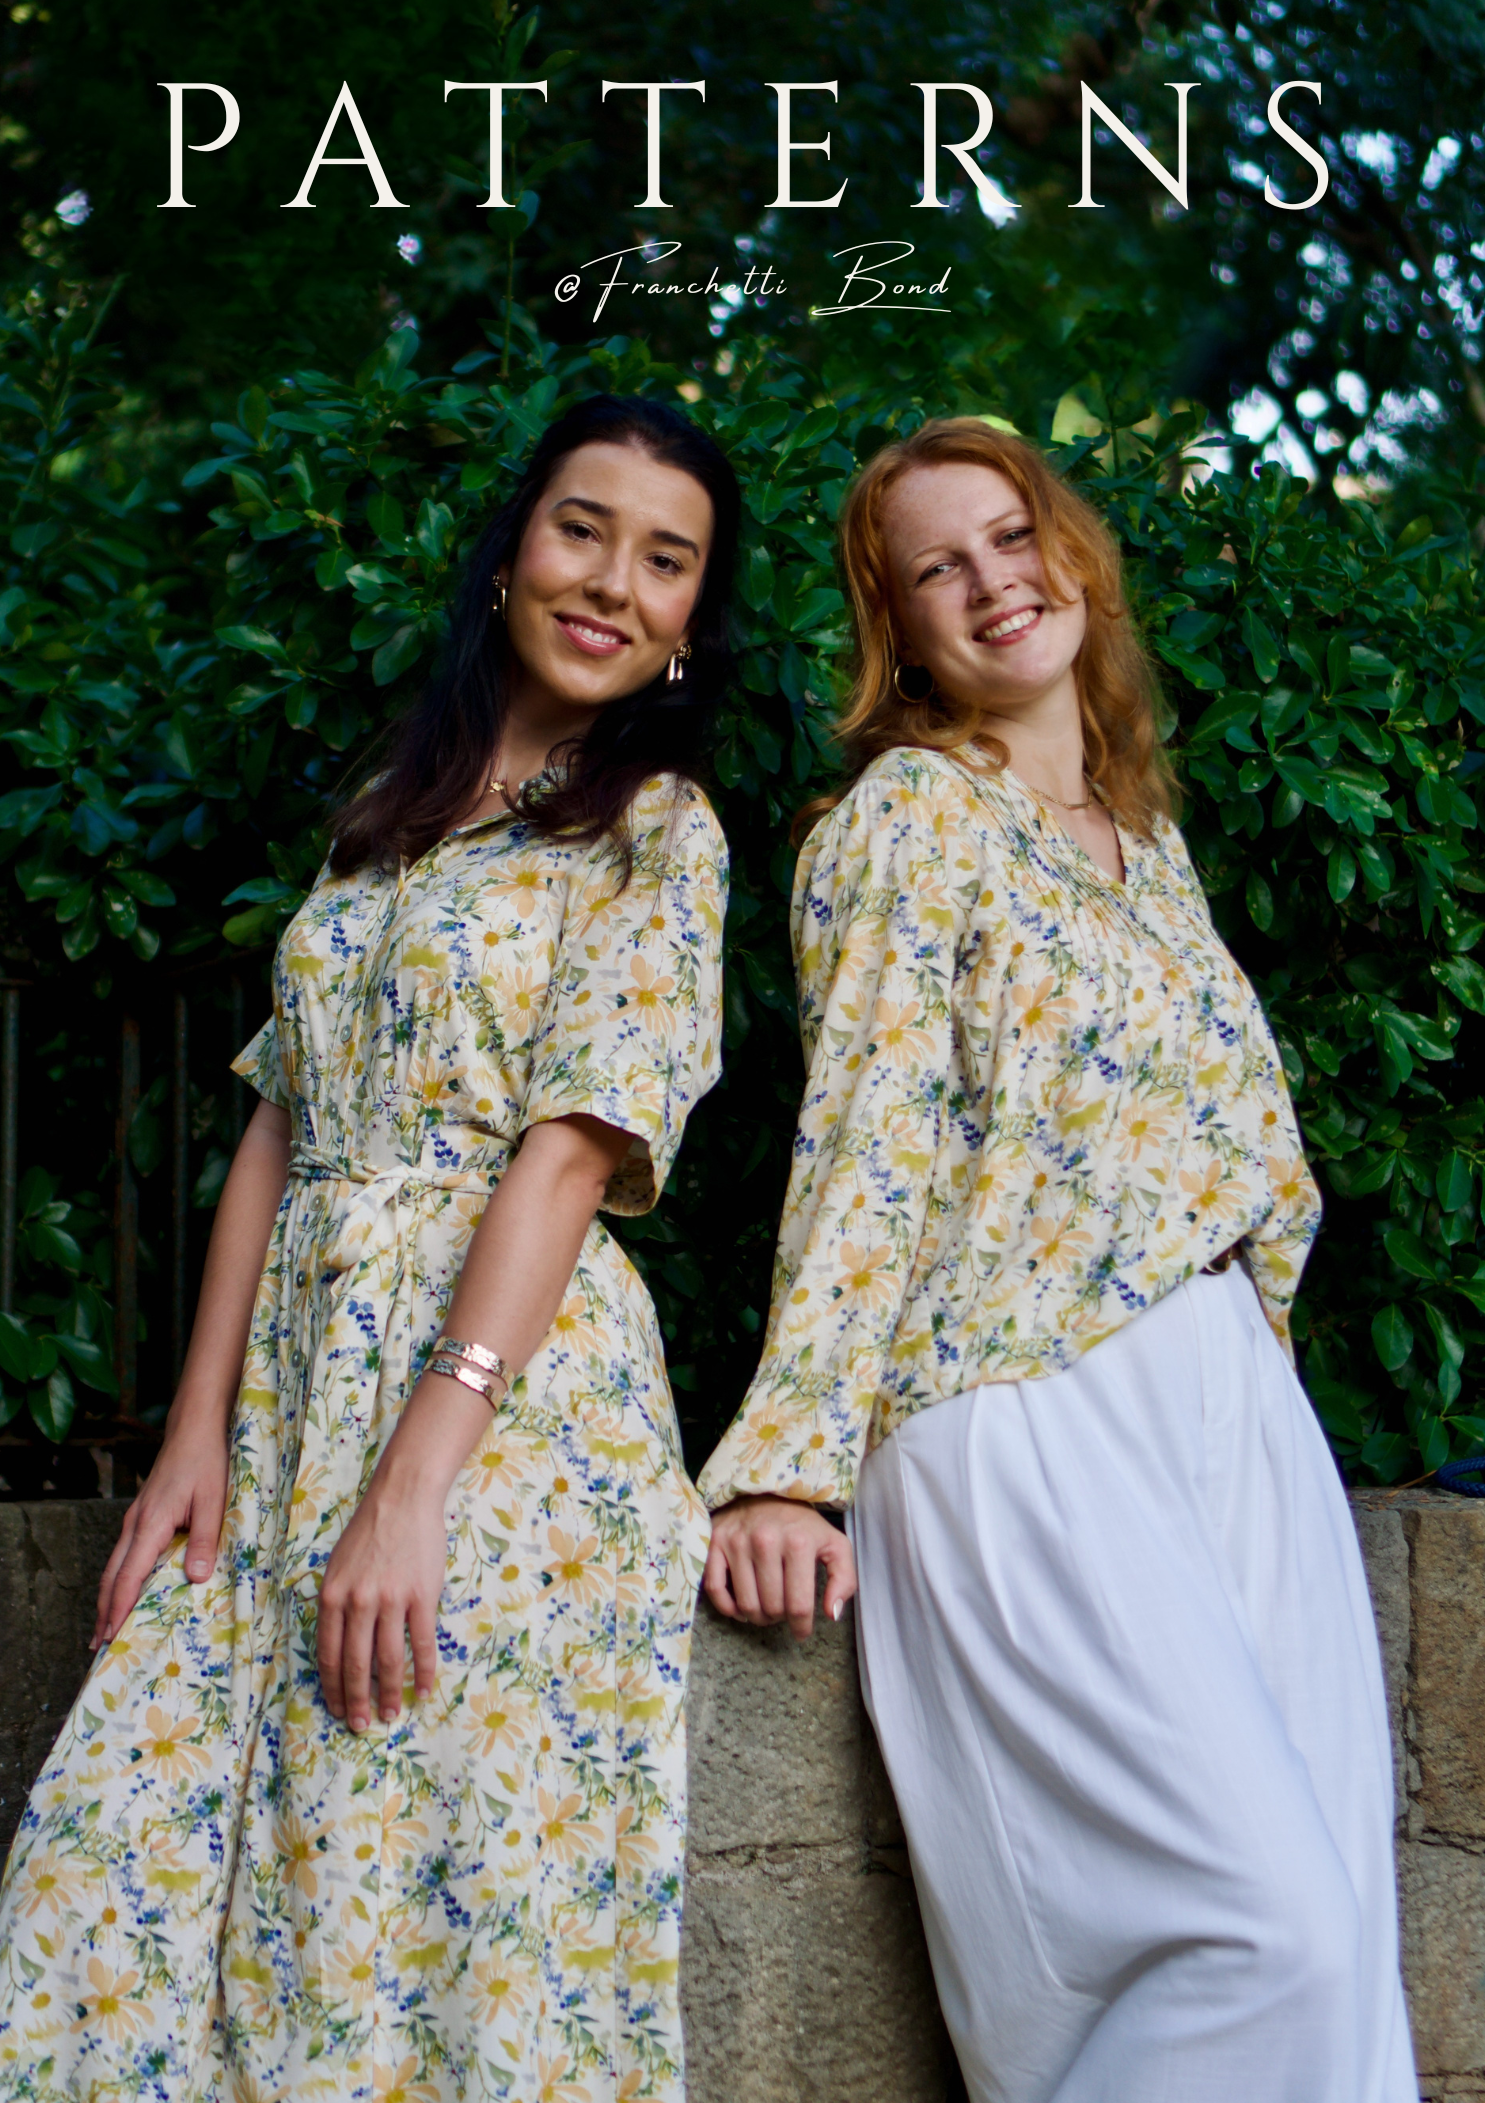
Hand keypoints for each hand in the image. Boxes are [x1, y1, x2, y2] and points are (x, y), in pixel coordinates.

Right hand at [92, 1425, 228, 1649]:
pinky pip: (124, 1554)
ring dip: (108, 1597)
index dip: (118, 1608)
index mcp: (151, 1524)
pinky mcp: (143, 1516)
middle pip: (111, 1576)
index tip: (110, 1636)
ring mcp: (136, 1520)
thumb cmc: (206, 1462)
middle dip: (104, 1612)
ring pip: (114, 1566)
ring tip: (105, 1628)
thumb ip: (204, 1539)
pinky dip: (119, 1579)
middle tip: (98, 1646)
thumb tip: (196, 1578)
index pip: (128, 1575)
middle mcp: (136, 1525)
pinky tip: (125, 1590)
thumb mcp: (212, 1501)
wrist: (194, 1430)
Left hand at [317, 1467, 447, 1733]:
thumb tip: (338, 1648)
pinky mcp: (421, 1596)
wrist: (402, 1500)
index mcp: (332, 1597)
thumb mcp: (336, 1568)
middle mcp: (357, 1603)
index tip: (338, 1710)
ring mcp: (390, 1600)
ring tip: (390, 1715)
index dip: (333, 1688)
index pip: (328, 1655)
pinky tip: (424, 1690)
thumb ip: (335, 1606)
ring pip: (388, 1661)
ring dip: (389, 1694)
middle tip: (360, 1726)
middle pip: (355, 1665)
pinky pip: (422, 1644)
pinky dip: (424, 1671)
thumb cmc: (368, 1533)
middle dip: (356, 1701)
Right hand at [704, 1494, 856, 1639]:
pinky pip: (715, 1589)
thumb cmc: (801, 1525)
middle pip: (771, 1608)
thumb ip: (844, 1579)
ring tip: (766, 1610)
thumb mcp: (834, 1545)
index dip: (801, 1627)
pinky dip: (728, 1608)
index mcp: (798, 1543)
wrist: (765, 1491)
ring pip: (746, 1604)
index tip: (801, 1631)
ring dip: (757, 1617)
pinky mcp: (715, 1542)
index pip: (799, 1606)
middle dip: (779, 1618)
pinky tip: (741, 1608)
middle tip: (783, 1611)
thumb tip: (831, 1614)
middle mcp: (765, 1541)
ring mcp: (737, 1541)